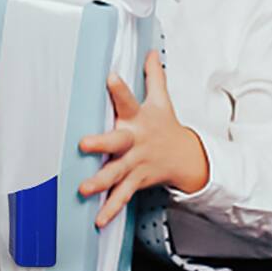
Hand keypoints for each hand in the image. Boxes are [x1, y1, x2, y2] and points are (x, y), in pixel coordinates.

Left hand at [77, 51, 209, 229]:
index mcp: (139, 118)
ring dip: (101, 181)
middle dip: (102, 143)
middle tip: (83, 144)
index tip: (110, 77)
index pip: (128, 99)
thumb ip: (154, 76)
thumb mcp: (162, 100)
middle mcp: (136, 140)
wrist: (188, 158)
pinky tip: (97, 219)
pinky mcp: (137, 180)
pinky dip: (111, 209)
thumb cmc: (166, 126)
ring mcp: (136, 163)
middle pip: (118, 140)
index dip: (119, 88)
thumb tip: (151, 51)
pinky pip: (122, 196)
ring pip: (117, 172)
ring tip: (84, 188)